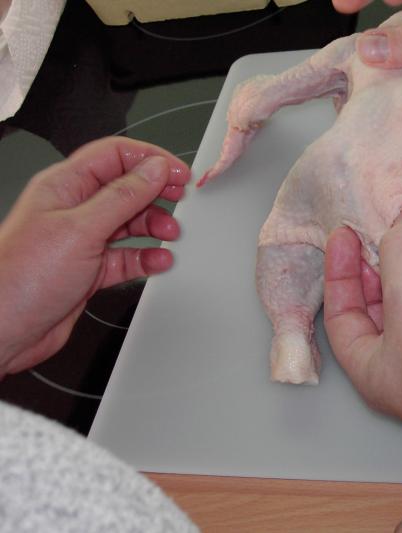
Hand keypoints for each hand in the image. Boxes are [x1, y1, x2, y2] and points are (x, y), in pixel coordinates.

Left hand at [0, 137, 189, 375]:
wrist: (2, 331)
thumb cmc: (19, 279)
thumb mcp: (80, 229)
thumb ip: (123, 197)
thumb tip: (153, 169)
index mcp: (64, 186)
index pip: (114, 156)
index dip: (150, 159)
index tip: (178, 173)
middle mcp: (74, 210)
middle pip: (127, 188)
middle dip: (156, 194)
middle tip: (180, 202)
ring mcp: (82, 241)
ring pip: (130, 224)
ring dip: (155, 227)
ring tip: (171, 234)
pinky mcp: (90, 270)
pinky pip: (127, 257)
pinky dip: (146, 258)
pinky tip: (158, 261)